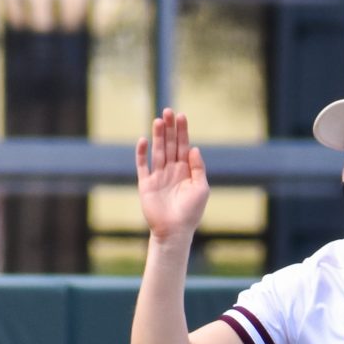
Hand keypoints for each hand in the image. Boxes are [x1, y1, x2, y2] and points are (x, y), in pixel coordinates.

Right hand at [135, 108, 208, 242]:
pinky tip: (143, 140)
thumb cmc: (191, 212)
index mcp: (186, 171)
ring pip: (157, 151)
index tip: (181, 116)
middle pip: (169, 144)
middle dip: (169, 128)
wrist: (174, 231)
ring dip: (157, 136)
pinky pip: (143, 166)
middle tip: (168, 111)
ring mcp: (158, 176)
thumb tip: (194, 148)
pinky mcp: (146, 184)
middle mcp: (171, 171)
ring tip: (158, 120)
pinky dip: (142, 153)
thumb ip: (198, 168)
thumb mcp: (201, 188)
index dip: (182, 131)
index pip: (183, 146)